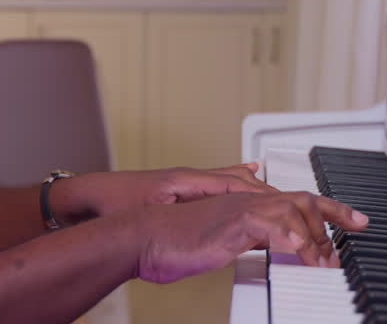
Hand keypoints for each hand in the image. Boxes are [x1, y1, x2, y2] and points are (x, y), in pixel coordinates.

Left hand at [52, 164, 276, 221]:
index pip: (236, 184)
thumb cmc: (115, 200)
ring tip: (283, 196)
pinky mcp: (180, 191)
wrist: (89, 198)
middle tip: (297, 203)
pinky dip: (239, 186)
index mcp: (188, 179)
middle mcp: (191, 177)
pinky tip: (249, 182)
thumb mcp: (154, 207)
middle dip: (268, 191)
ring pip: (232, 182)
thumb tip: (211, 210)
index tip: (288, 203)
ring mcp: (186, 182)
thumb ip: (186, 209)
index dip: (263, 194)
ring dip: (257, 188)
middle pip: (240, 181)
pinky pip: (219, 186)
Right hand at [132, 191, 368, 283]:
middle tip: (353, 236)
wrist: (144, 236)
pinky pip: (265, 223)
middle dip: (334, 216)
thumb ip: (251, 238)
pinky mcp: (228, 223)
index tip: (356, 222)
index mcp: (248, 205)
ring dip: (312, 236)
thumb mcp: (224, 242)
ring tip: (322, 261)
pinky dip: (286, 236)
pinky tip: (298, 251)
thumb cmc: (175, 242)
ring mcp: (238, 209)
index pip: (297, 201)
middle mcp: (247, 200)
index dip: (331, 210)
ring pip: (290, 208)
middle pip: (302, 199)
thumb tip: (273, 245)